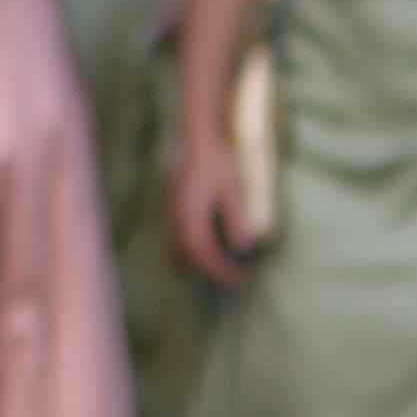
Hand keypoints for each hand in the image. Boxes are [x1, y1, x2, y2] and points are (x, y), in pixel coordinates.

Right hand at [168, 130, 259, 283]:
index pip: (205, 254)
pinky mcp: (175, 204)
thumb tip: (242, 248)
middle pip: (191, 255)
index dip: (222, 270)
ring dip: (201, 261)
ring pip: (182, 247)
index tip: (240, 279)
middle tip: (235, 279)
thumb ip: (235, 220)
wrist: (199, 137)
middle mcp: (178, 216)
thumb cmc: (218, 161)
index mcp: (191, 215)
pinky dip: (193, 247)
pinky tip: (207, 245)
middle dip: (212, 270)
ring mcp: (174, 210)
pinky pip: (180, 235)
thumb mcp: (232, 190)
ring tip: (221, 267)